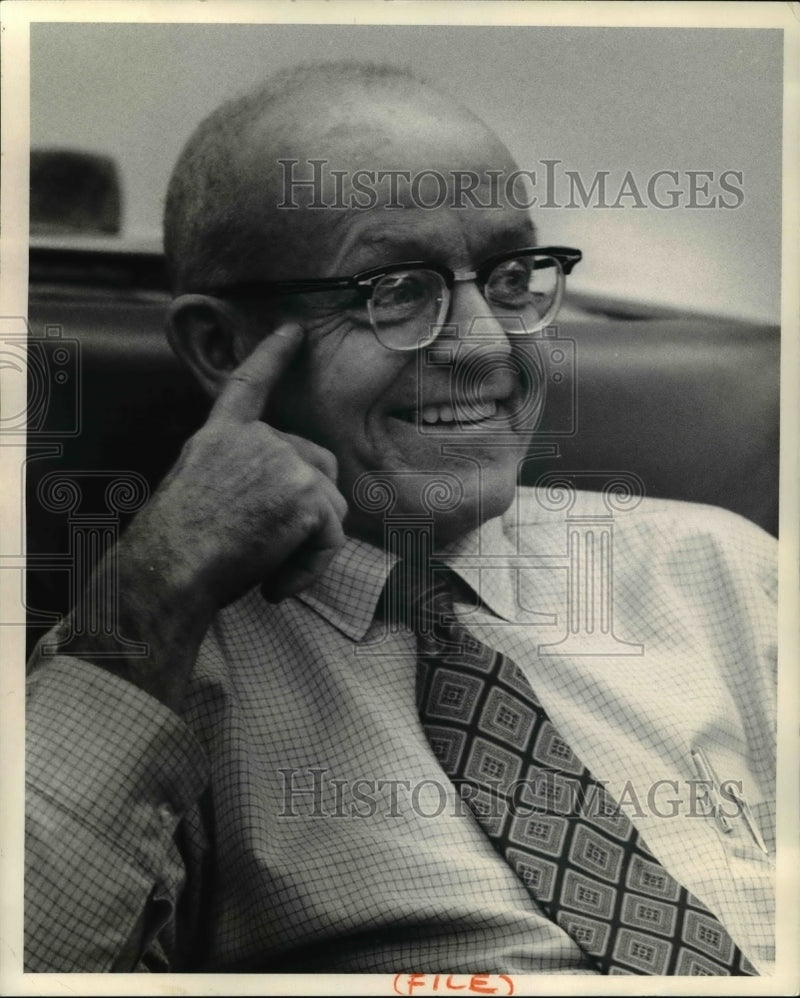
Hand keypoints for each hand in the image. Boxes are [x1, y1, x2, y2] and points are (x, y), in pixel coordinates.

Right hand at [142, 321, 347, 606]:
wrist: (169, 568)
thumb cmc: (174, 546)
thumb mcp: (200, 487)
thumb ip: (242, 471)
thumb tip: (292, 490)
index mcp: (222, 434)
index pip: (250, 383)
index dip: (274, 354)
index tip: (293, 330)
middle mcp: (258, 438)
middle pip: (318, 466)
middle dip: (309, 510)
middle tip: (268, 547)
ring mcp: (286, 462)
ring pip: (330, 507)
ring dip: (307, 547)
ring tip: (265, 570)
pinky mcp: (306, 494)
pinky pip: (332, 539)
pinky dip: (311, 569)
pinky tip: (275, 586)